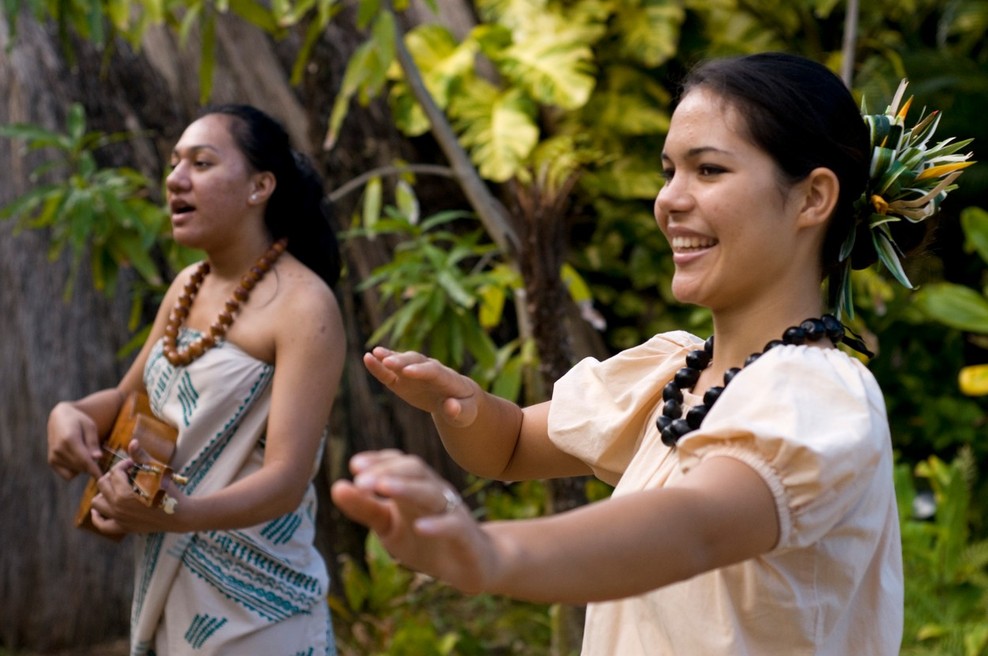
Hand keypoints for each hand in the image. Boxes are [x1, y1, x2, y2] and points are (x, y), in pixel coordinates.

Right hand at [47, 402, 102, 479]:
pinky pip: (67, 475)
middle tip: (96, 455)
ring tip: (84, 452)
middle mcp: (59, 450)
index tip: (102, 477)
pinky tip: (77, 459)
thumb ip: (93, 442)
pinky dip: (75, 471)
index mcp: (69, 440)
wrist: (59, 418)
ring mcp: (53, 457)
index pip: (84, 460)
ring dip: (83, 467)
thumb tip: (97, 458)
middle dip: (92, 465)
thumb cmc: (78, 421)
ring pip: (75, 472)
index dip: (95, 470)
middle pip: (81, 467)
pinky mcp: (51, 462)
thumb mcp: (90, 426)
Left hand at [89, 443, 183, 534]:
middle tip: (126, 474)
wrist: (179, 514)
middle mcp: (117, 506)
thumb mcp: (157, 472)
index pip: (115, 472)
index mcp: (124, 492)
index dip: (123, 464)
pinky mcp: (123, 527)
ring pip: (97, 503)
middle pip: (103, 484)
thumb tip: (132, 441)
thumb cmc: (169, 491)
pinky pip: (102, 525)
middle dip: (113, 476)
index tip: (133, 464)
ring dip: (102, 493)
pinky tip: (98, 510)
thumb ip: (142, 457)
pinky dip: (96, 517)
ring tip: (114, 488)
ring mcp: (118, 518)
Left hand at [331, 450, 498, 594]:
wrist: (474, 566)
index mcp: (415, 487)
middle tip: (360, 480)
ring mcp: (452, 511)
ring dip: (407, 488)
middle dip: (387, 471)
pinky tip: (419, 527)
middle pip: (415, 470)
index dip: (379, 461)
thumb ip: (365, 509)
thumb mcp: (390, 527)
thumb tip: (336, 486)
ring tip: (384, 489)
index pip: (399, 463)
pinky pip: (453, 525)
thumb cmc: (427, 541)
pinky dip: (437, 525)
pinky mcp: (466, 536)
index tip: (354, 465)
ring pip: (431, 493)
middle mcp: (435, 492)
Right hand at [363, 348, 479, 426]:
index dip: (421, 371)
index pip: (434, 372)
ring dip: (390, 357)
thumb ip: (460, 411)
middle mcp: (431, 370)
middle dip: (402, 362)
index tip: (408, 372)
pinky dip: (379, 366)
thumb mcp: (467, 414)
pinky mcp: (403, 380)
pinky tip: (367, 358)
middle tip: (388, 361)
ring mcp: (416, 373)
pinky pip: (390, 373)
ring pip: (403, 362)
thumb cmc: (464, 408)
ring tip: (374, 354)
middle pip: (416, 362)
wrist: (458, 400)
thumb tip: (451, 407)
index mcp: (448, 379)